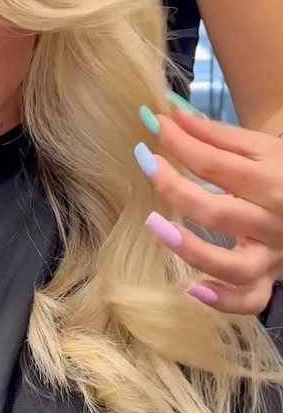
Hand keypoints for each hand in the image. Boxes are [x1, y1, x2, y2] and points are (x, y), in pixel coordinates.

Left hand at [136, 104, 282, 314]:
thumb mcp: (263, 146)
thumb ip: (217, 133)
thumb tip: (172, 112)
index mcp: (271, 181)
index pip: (214, 162)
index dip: (179, 141)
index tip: (153, 121)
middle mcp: (271, 222)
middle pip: (216, 211)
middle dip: (173, 186)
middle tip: (144, 160)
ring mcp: (272, 255)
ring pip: (232, 266)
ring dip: (190, 250)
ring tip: (154, 225)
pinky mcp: (270, 278)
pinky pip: (249, 299)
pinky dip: (223, 300)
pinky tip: (193, 289)